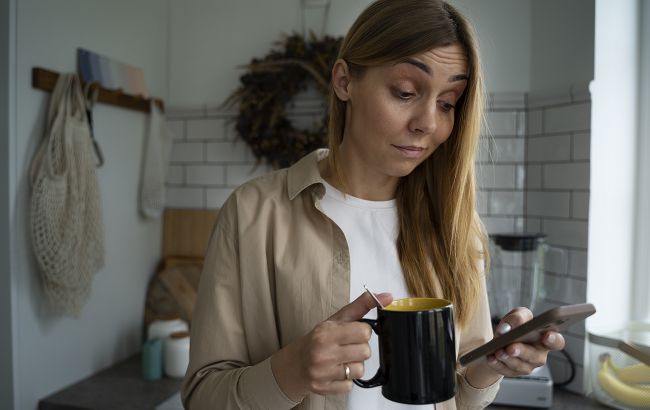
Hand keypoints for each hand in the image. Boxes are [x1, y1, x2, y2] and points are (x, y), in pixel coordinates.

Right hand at [271, 291, 392, 401]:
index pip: (364, 333)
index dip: (362, 332)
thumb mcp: (338, 319)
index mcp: (326, 333)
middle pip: (365, 352)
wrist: (296, 362)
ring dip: (354, 365)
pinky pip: (350, 386)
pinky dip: (346, 380)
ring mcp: (323, 373)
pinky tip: (336, 371)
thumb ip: (362, 305)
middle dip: (360, 349)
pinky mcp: (324, 388)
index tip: (353, 333)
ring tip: (342, 360)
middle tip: (347, 347)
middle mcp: (323, 353)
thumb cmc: (319, 338)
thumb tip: (388, 297)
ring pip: (360, 370)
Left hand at [486, 307, 565, 376]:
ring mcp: (528, 365)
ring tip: (498, 352)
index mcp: (545, 338)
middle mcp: (539, 354)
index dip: (554, 340)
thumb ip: (517, 316)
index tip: (547, 336)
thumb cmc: (515, 326)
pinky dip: (497, 364)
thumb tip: (508, 328)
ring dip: (508, 359)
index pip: (557, 342)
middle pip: (536, 357)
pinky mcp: (514, 372)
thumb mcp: (517, 315)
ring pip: (521, 366)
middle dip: (523, 352)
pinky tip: (491, 358)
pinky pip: (506, 371)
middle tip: (511, 347)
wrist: (500, 338)